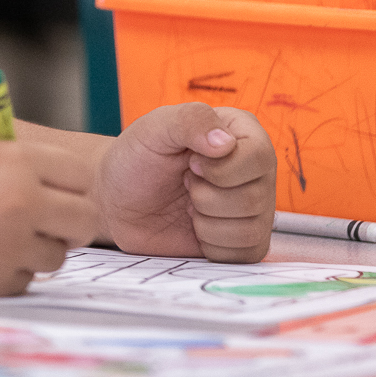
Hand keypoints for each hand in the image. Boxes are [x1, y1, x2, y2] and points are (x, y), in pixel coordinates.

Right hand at [0, 141, 99, 295]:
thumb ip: (24, 172)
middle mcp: (18, 200)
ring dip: (34, 251)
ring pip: (56, 256)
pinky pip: (25, 280)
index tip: (56, 195)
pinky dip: (6, 273)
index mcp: (12, 159)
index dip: (69, 187)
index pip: (80, 175)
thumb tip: (77, 202)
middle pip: (83, 219)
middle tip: (44, 226)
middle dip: (67, 225)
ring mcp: (8, 245)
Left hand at [94, 103, 274, 261]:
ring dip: (205, 222)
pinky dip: (211, 245)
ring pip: (249, 231)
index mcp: (244, 133)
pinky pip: (244, 256)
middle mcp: (257, 171)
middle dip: (205, 196)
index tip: (189, 163)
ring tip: (188, 204)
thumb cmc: (138, 157)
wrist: (117, 198)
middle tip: (185, 183)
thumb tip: (226, 142)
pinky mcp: (244, 242)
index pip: (258, 156)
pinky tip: (194, 227)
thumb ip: (190, 120)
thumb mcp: (155, 127)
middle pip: (254, 198)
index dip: (219, 169)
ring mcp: (256, 208)